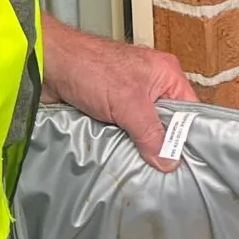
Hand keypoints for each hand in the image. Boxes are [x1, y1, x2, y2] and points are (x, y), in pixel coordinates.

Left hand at [44, 17, 197, 168]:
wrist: (48, 64)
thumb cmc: (89, 67)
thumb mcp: (128, 104)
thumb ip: (151, 134)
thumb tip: (170, 161)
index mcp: (166, 74)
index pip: (189, 110)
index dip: (190, 136)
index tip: (190, 163)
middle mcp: (151, 85)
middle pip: (166, 124)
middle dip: (163, 146)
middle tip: (166, 173)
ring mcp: (128, 98)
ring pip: (143, 131)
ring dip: (139, 147)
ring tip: (144, 171)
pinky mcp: (108, 109)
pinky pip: (123, 132)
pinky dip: (121, 144)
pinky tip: (121, 160)